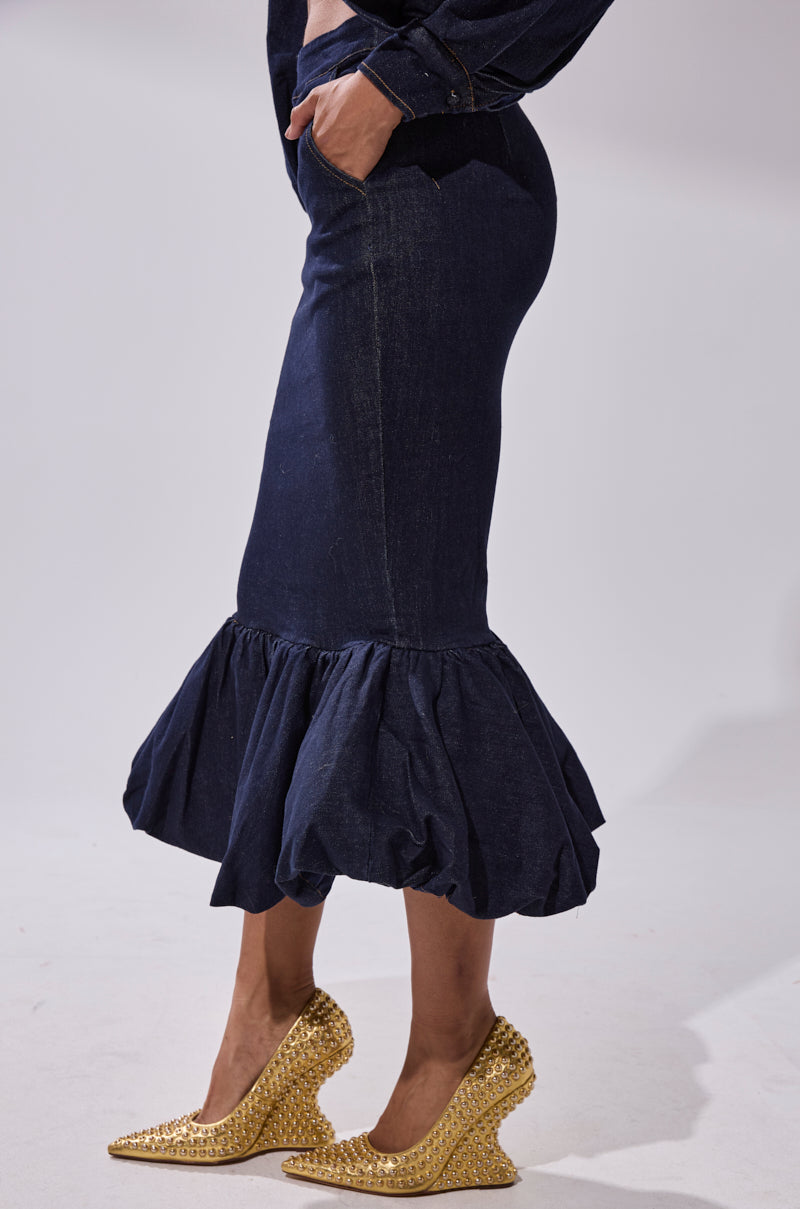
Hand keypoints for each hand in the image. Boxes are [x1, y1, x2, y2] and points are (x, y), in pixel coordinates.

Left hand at [285, 70, 402, 181]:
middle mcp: (326, 156)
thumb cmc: (349, 92)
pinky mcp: (360, 171)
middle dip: (331, 165)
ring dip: (343, 175)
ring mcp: (343, 165)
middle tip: (343, 154)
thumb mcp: (317, 96)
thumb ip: (299, 116)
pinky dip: (356, 180)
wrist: (378, 94)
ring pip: (339, 179)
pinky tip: (361, 169)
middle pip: (325, 169)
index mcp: (315, 140)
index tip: (330, 148)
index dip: (320, 153)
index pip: (311, 157)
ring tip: (352, 162)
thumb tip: (289, 135)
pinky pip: (354, 183)